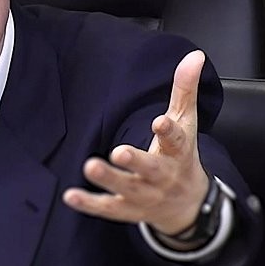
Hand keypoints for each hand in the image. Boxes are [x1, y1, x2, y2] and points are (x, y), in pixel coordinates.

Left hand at [62, 49, 210, 235]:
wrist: (188, 206)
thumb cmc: (182, 156)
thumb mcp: (187, 123)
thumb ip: (185, 89)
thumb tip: (194, 55)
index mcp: (177, 152)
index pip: (176, 141)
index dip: (168, 131)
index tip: (159, 120)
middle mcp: (162, 176)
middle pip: (150, 169)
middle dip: (135, 161)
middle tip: (119, 152)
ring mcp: (145, 195)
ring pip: (126, 189)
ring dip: (108, 180)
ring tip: (89, 166)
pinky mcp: (127, 209)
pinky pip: (107, 209)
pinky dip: (89, 204)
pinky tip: (70, 196)